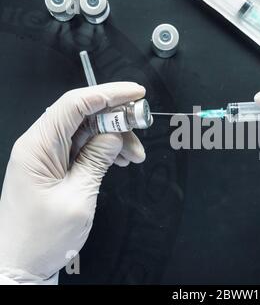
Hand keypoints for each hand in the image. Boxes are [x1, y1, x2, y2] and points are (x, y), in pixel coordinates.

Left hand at [0, 82, 146, 282]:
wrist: (20, 263)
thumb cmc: (41, 237)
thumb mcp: (77, 196)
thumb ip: (96, 160)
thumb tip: (114, 134)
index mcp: (38, 146)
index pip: (75, 104)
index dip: (109, 94)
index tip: (136, 94)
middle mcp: (40, 145)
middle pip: (83, 115)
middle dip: (116, 119)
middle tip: (141, 131)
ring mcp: (47, 155)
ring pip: (87, 130)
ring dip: (114, 138)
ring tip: (133, 156)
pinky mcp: (54, 166)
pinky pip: (83, 147)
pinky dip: (104, 150)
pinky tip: (119, 160)